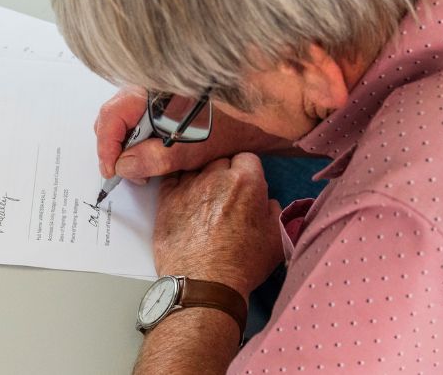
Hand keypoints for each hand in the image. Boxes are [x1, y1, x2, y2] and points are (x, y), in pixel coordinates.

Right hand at [94, 87, 287, 181]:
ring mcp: (164, 96)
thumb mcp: (197, 146)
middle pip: (117, 114)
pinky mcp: (174, 106)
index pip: (114, 113)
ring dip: (129, 145)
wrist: (277, 112)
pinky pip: (147, 121)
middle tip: (122, 173)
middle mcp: (158, 88)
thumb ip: (159, 156)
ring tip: (138, 169)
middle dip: (115, 145)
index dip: (107, 144)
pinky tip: (153, 158)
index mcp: (159, 90)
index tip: (111, 169)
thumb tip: (125, 166)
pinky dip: (144, 141)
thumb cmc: (241, 122)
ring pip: (130, 118)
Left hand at [154, 154, 283, 298]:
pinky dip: (179, 185)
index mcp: (246, 182)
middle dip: (225, 174)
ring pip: (197, 168)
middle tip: (227, 196)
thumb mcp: (276, 239)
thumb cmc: (242, 265)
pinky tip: (185, 199)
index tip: (247, 186)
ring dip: (202, 179)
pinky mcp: (167, 199)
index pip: (248, 158)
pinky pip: (172, 179)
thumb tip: (265, 201)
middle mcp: (216, 177)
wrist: (205, 285)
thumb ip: (273, 210)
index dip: (248, 173)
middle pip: (221, 161)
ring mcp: (189, 186)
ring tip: (205, 201)